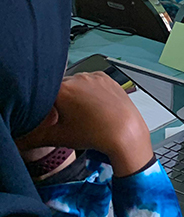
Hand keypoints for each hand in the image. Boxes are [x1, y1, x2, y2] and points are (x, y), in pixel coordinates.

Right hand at [15, 72, 152, 177]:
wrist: (125, 131)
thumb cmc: (96, 133)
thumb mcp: (60, 137)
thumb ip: (36, 137)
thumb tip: (25, 139)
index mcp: (63, 89)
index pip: (43, 94)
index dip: (45, 108)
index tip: (51, 117)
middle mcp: (79, 78)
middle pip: (60, 87)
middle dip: (60, 101)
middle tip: (67, 117)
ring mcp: (95, 77)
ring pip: (76, 83)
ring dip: (75, 95)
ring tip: (83, 113)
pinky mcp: (107, 78)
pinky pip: (92, 82)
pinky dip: (90, 91)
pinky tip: (94, 107)